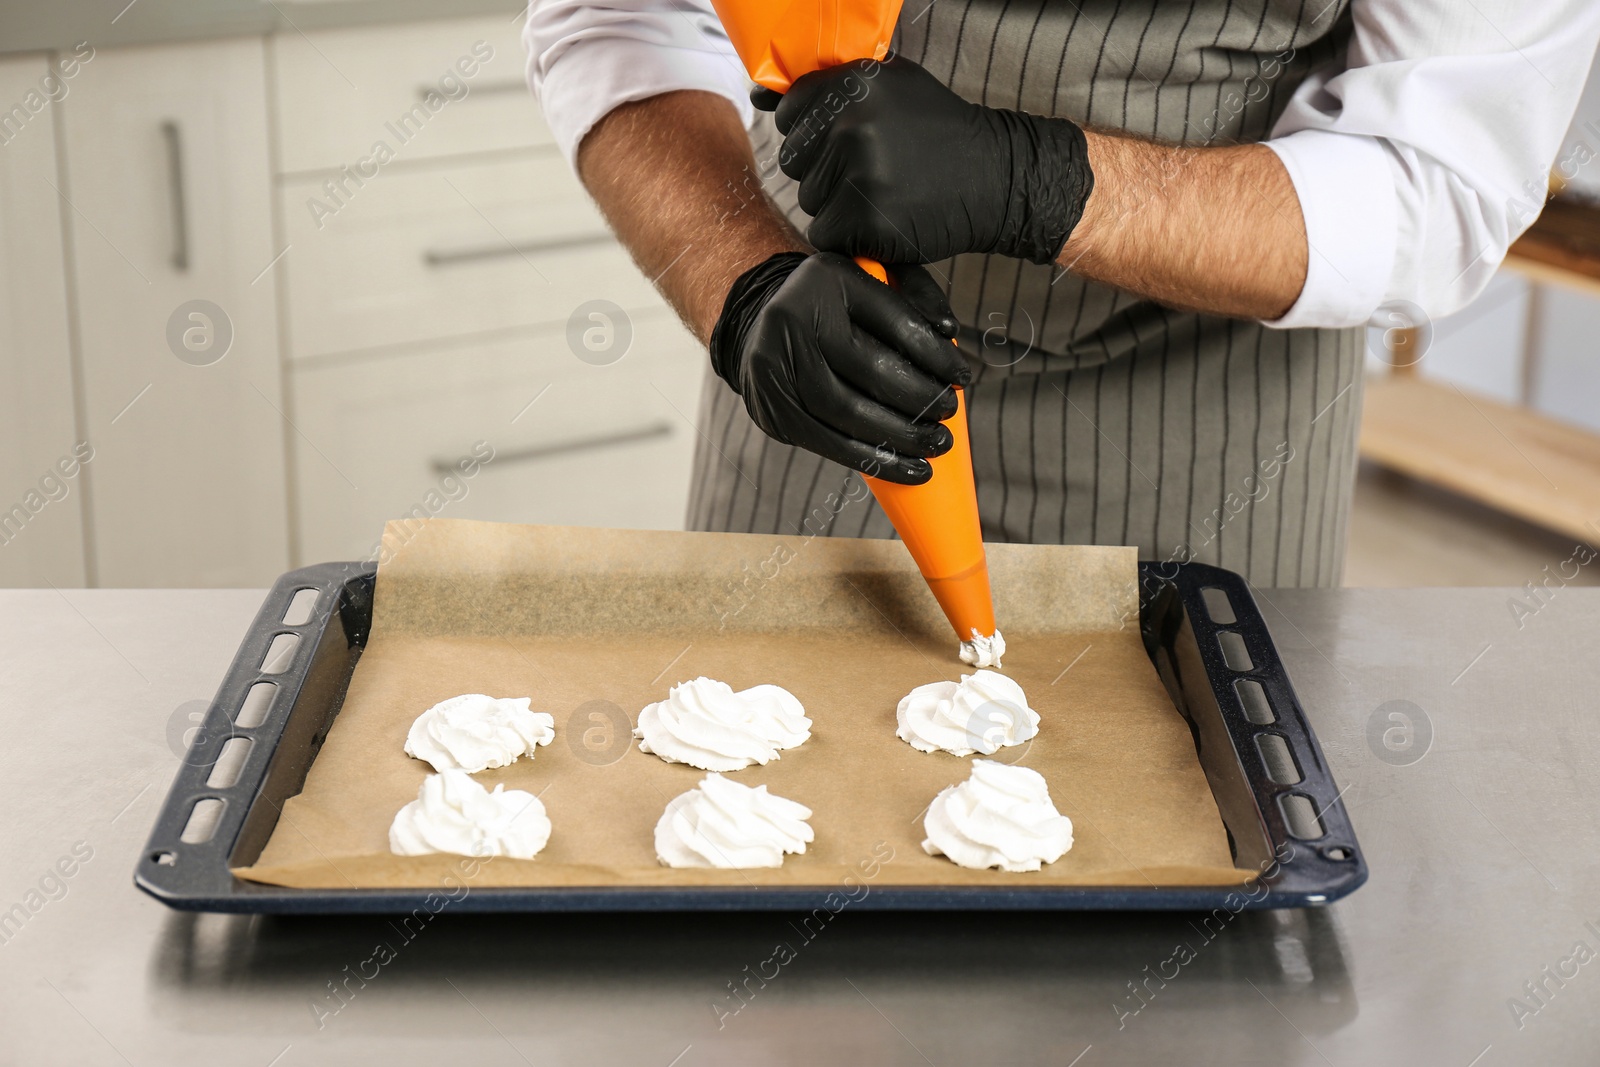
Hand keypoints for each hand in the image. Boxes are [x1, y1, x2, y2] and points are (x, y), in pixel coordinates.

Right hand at [709, 251, 968, 484]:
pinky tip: (904, 467)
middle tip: (947, 417)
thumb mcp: (876, 279)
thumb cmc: (838, 306)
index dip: (935, 355)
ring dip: (898, 436)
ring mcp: (773, 363)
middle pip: (869, 369)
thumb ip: (917, 295)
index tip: (962, 378)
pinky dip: (869, 458)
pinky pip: (825, 441)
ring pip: (846, 411)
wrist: (764, 324)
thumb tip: (949, 334)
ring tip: (934, 446)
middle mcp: (794, 315)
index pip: (895, 322)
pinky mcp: (769, 406)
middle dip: (919, 400)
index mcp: (829, 277)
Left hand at [752, 54, 1092, 264]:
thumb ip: (827, 87)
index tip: (852, 142)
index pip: (790, 114)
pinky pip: (825, 234)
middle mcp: (851, 122)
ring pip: (809, 200)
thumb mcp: (890, 88)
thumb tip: (758, 95)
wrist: (998, 179)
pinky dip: (850, 236)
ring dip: (839, 205)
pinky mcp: (863, 217)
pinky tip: (887, 219)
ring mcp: (857, 171)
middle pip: (794, 161)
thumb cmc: (939, 134)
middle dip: (826, 171)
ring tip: (888, 193)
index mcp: (853, 83)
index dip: (816, 134)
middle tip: (877, 171)